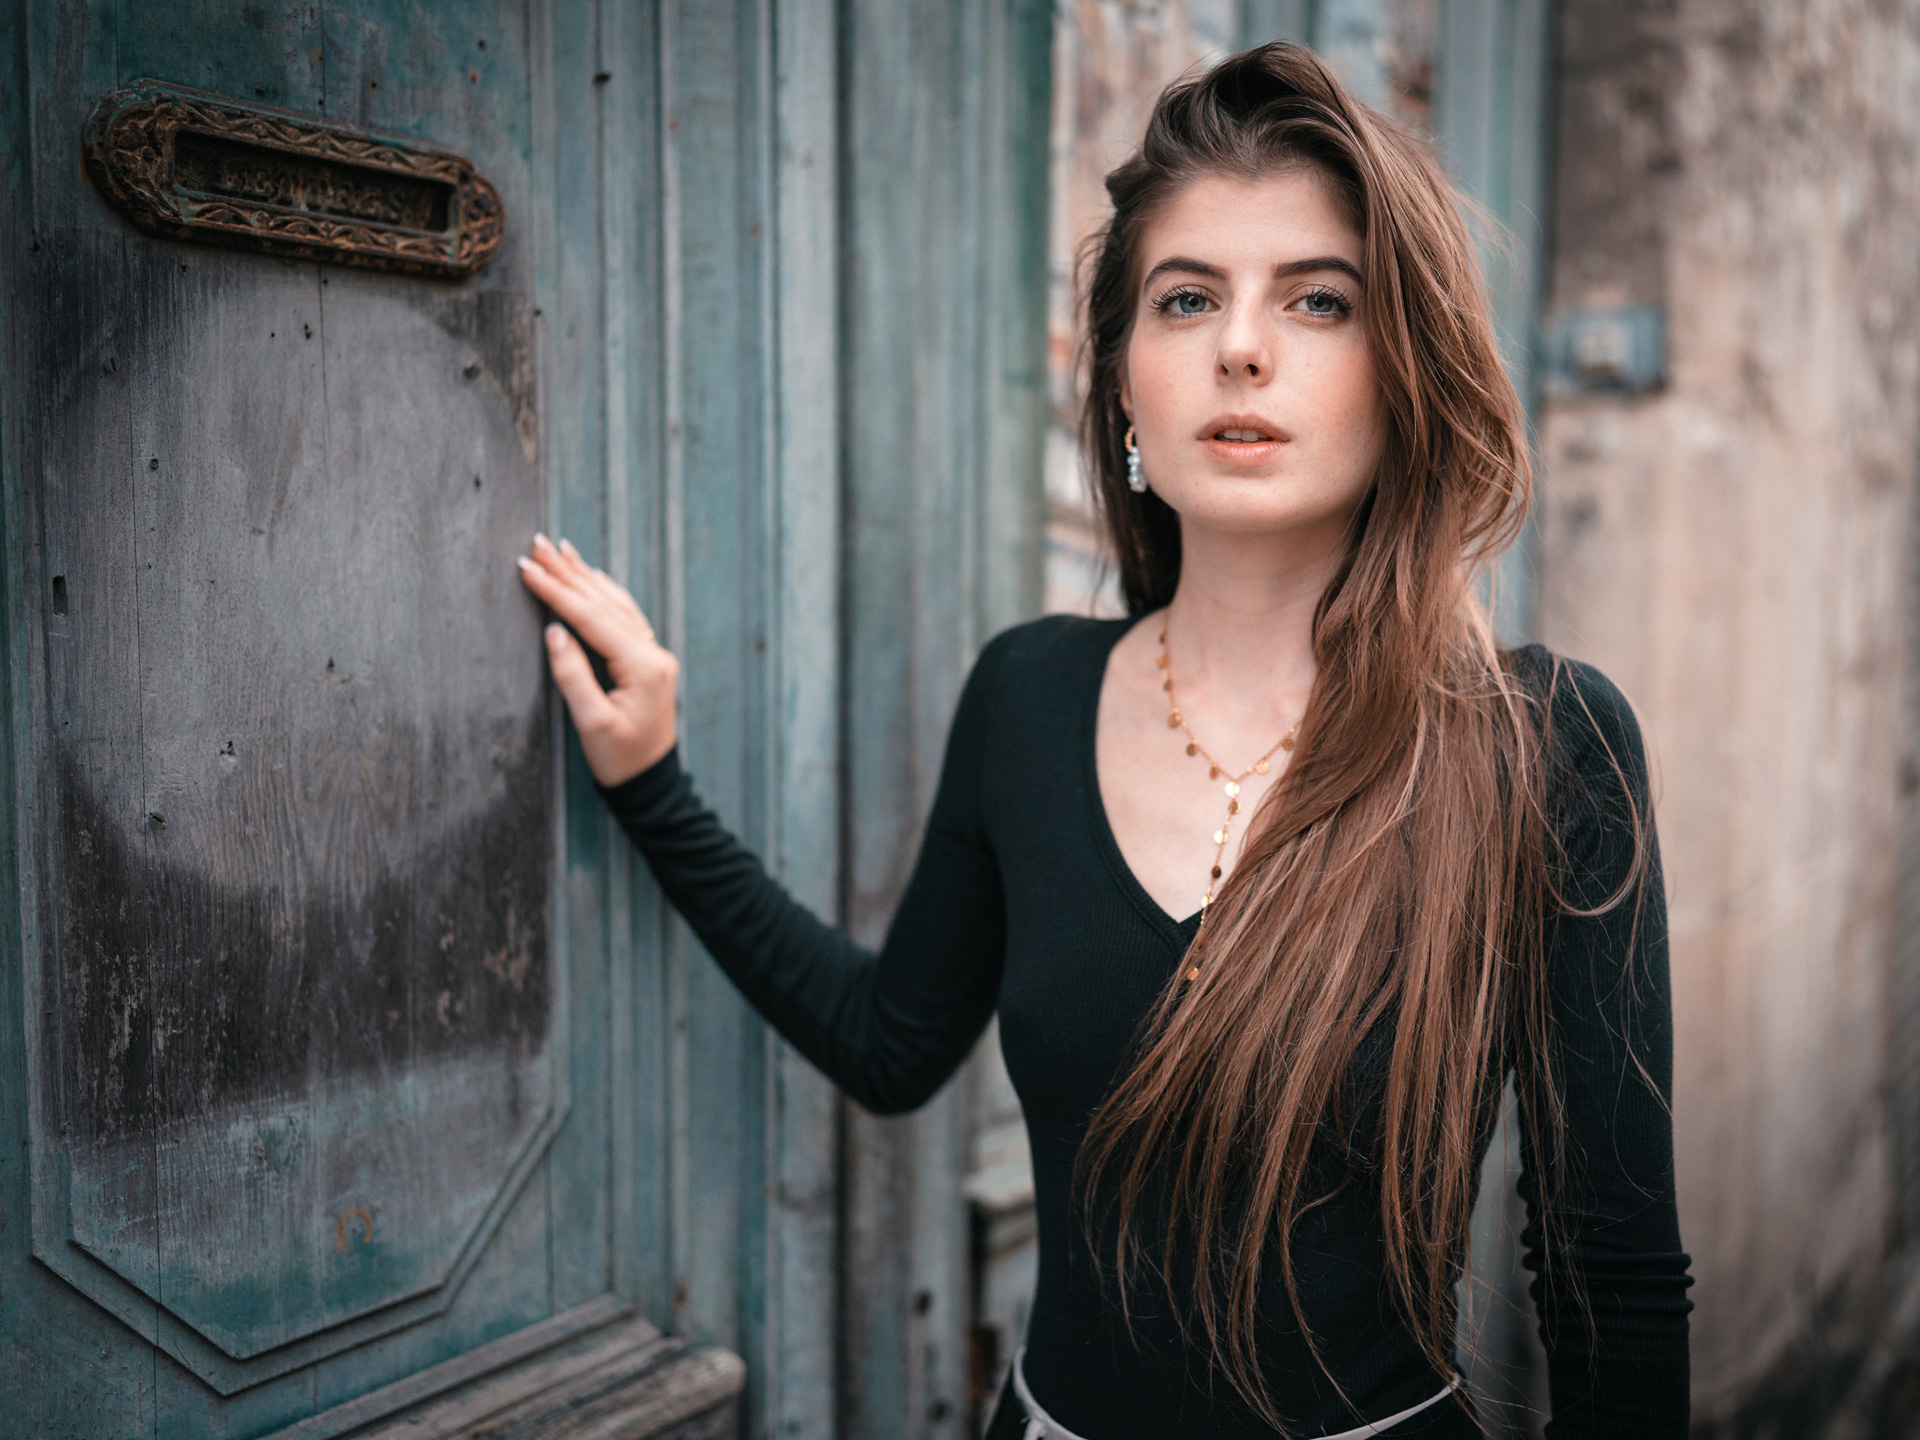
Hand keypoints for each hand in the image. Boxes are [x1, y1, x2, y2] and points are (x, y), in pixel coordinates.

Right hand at [517, 533, 678, 786]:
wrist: (651, 782)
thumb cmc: (620, 760)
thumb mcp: (593, 724)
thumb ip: (573, 677)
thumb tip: (554, 633)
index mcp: (642, 666)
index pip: (591, 618)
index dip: (557, 592)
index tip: (526, 568)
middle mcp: (653, 653)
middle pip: (604, 603)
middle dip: (569, 573)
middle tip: (538, 544)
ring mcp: (654, 655)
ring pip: (616, 605)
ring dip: (586, 577)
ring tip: (561, 551)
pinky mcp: (649, 661)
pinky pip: (625, 616)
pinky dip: (605, 594)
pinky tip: (592, 578)